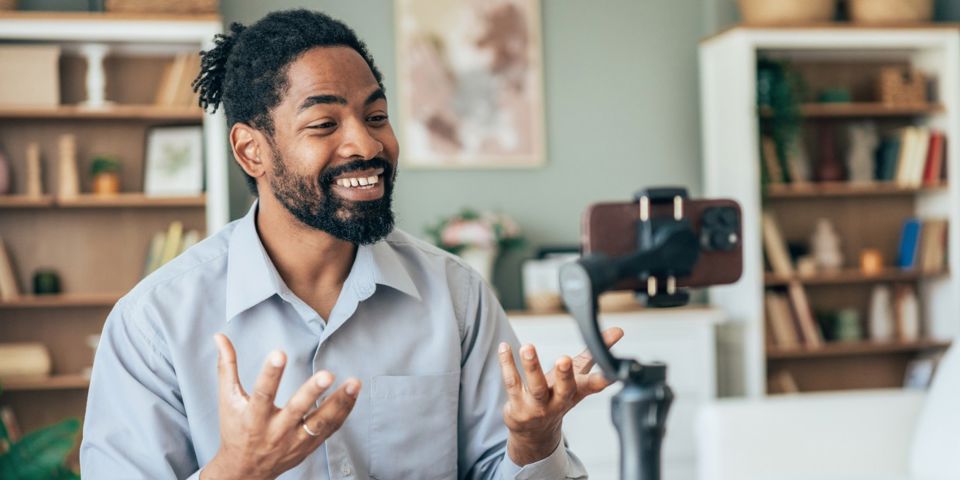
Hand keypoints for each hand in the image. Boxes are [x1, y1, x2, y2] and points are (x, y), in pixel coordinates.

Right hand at [201, 334, 360, 479]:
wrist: (245, 471)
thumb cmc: (235, 429)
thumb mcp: (227, 400)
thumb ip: (227, 367)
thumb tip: (219, 336)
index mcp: (253, 418)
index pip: (262, 394)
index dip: (270, 374)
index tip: (279, 353)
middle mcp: (275, 432)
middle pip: (296, 411)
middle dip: (312, 393)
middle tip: (327, 374)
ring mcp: (295, 441)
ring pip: (320, 423)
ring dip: (339, 403)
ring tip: (354, 382)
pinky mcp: (309, 446)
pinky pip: (331, 428)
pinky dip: (344, 411)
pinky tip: (354, 392)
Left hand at [497, 327, 623, 465]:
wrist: (534, 432)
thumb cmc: (558, 396)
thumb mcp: (579, 375)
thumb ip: (595, 352)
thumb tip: (618, 331)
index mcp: (576, 392)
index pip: (592, 386)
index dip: (603, 380)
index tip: (613, 372)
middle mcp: (558, 401)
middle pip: (564, 389)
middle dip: (565, 375)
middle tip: (564, 359)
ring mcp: (537, 407)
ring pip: (535, 387)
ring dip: (532, 366)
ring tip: (527, 347)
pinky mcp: (518, 406)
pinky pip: (511, 383)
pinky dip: (507, 364)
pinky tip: (504, 347)